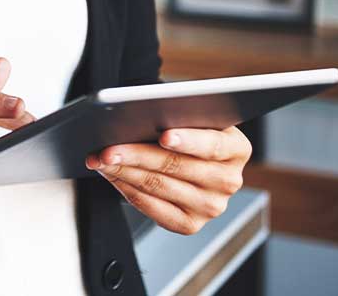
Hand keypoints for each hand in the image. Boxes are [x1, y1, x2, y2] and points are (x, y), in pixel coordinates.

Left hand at [85, 125, 250, 234]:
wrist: (185, 156)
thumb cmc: (184, 128)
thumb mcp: (189, 116)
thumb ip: (175, 114)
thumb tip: (139, 114)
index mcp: (237, 149)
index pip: (212, 145)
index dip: (187, 140)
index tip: (164, 135)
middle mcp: (229, 180)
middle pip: (176, 166)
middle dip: (136, 155)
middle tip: (108, 149)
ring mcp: (212, 206)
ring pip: (158, 186)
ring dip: (124, 171)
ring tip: (100, 159)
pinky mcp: (191, 224)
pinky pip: (152, 207)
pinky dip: (127, 188)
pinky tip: (111, 175)